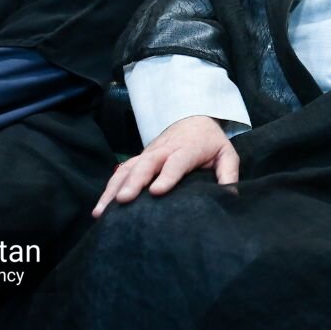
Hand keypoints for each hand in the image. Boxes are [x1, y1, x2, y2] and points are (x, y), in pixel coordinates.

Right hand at [93, 115, 238, 216]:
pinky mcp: (138, 160)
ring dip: (113, 188)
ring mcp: (148, 154)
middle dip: (133, 182)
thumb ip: (229, 174)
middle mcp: (163, 150)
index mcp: (187, 149)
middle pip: (146, 165)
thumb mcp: (226, 153)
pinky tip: (100, 208)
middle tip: (123, 201)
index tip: (157, 192)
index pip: (176, 162)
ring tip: (102, 211)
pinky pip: (120, 173)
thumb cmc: (210, 141)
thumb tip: (231, 197)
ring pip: (127, 169)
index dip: (167, 176)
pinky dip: (108, 189)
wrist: (193, 118)